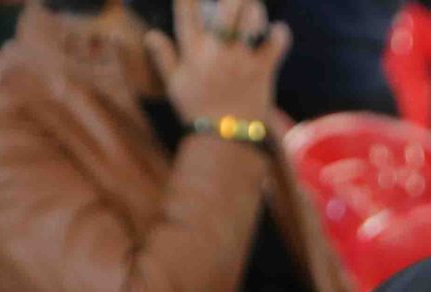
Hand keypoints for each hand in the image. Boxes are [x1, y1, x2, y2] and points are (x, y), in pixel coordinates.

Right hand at [147, 0, 289, 130]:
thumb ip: (163, 57)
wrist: (223, 139)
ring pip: (250, 20)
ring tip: (255, 13)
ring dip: (255, 10)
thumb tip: (151, 34)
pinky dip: (280, 34)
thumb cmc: (197, 111)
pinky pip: (276, 44)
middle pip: (226, 8)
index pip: (187, 10)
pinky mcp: (261, 71)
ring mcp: (240, 60)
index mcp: (192, 51)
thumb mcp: (174, 85)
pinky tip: (277, 32)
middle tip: (236, 1)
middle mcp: (216, 51)